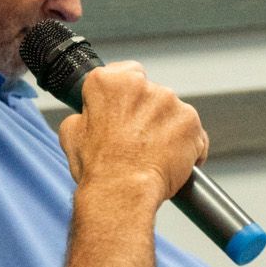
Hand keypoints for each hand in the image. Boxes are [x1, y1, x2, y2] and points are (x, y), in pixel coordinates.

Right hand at [59, 62, 206, 204]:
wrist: (122, 193)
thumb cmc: (99, 169)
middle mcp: (142, 86)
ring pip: (173, 113)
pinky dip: (188, 147)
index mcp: (109, 82)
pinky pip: (194, 133)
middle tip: (138, 141)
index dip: (128, 95)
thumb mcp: (72, 134)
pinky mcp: (191, 123)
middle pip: (152, 95)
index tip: (127, 110)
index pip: (128, 73)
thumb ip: (85, 114)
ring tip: (154, 155)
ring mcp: (170, 103)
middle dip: (149, 114)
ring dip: (168, 130)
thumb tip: (89, 114)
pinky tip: (173, 162)